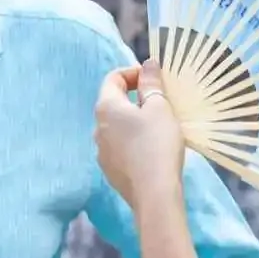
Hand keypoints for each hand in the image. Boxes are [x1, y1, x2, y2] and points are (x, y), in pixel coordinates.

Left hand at [94, 62, 185, 211]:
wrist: (154, 193)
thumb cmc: (157, 143)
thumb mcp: (159, 107)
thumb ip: (151, 83)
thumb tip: (148, 64)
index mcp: (106, 108)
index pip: (113, 78)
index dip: (134, 73)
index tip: (155, 78)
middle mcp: (97, 128)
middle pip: (114, 103)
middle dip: (136, 98)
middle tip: (161, 103)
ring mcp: (101, 152)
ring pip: (117, 127)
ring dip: (135, 121)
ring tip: (159, 127)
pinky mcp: (110, 171)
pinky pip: (120, 147)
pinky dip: (134, 141)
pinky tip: (152, 150)